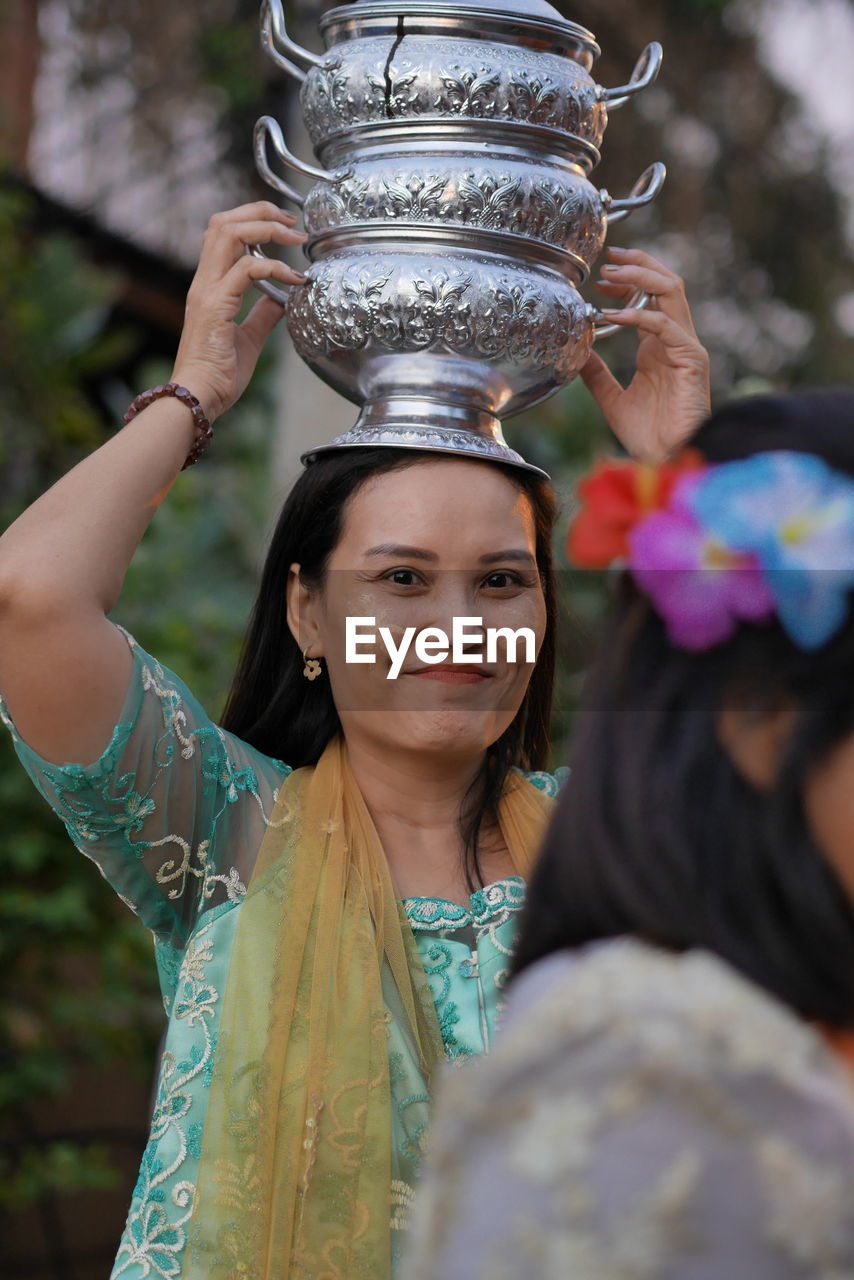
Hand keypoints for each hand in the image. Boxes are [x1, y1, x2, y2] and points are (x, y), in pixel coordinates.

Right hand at [170, 201, 308, 421]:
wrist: (199, 398)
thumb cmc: (219, 376)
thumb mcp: (249, 339)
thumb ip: (263, 315)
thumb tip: (281, 300)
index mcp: (209, 286)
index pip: (223, 233)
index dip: (253, 220)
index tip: (285, 228)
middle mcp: (204, 282)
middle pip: (224, 222)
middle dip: (260, 212)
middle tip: (291, 222)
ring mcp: (206, 291)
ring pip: (229, 233)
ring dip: (266, 228)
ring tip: (295, 238)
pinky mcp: (215, 305)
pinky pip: (247, 269)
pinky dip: (275, 267)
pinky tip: (295, 279)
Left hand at [580, 246, 711, 462]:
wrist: (668, 460)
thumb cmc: (648, 436)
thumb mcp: (611, 399)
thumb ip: (596, 374)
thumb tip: (575, 352)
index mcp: (659, 347)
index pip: (649, 298)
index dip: (626, 282)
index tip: (599, 277)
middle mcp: (675, 340)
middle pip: (665, 284)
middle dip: (638, 264)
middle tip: (609, 257)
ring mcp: (686, 347)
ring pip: (672, 292)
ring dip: (641, 276)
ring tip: (611, 274)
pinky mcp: (692, 360)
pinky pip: (666, 325)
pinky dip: (640, 314)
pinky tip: (613, 315)